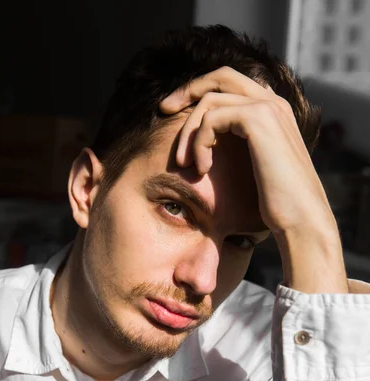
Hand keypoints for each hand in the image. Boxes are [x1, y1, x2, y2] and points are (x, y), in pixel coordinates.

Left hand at [161, 67, 347, 292]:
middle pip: (220, 76)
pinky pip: (213, 118)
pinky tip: (202, 169)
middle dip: (188, 90)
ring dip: (190, 131)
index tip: (174, 110)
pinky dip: (200, 142)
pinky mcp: (259, 119)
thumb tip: (215, 143)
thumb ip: (241, 147)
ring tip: (185, 163)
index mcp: (274, 110)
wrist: (301, 219)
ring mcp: (268, 107)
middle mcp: (274, 102)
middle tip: (163, 109)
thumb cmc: (278, 204)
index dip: (201, 89)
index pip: (232, 82)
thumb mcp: (255, 169)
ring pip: (211, 99)